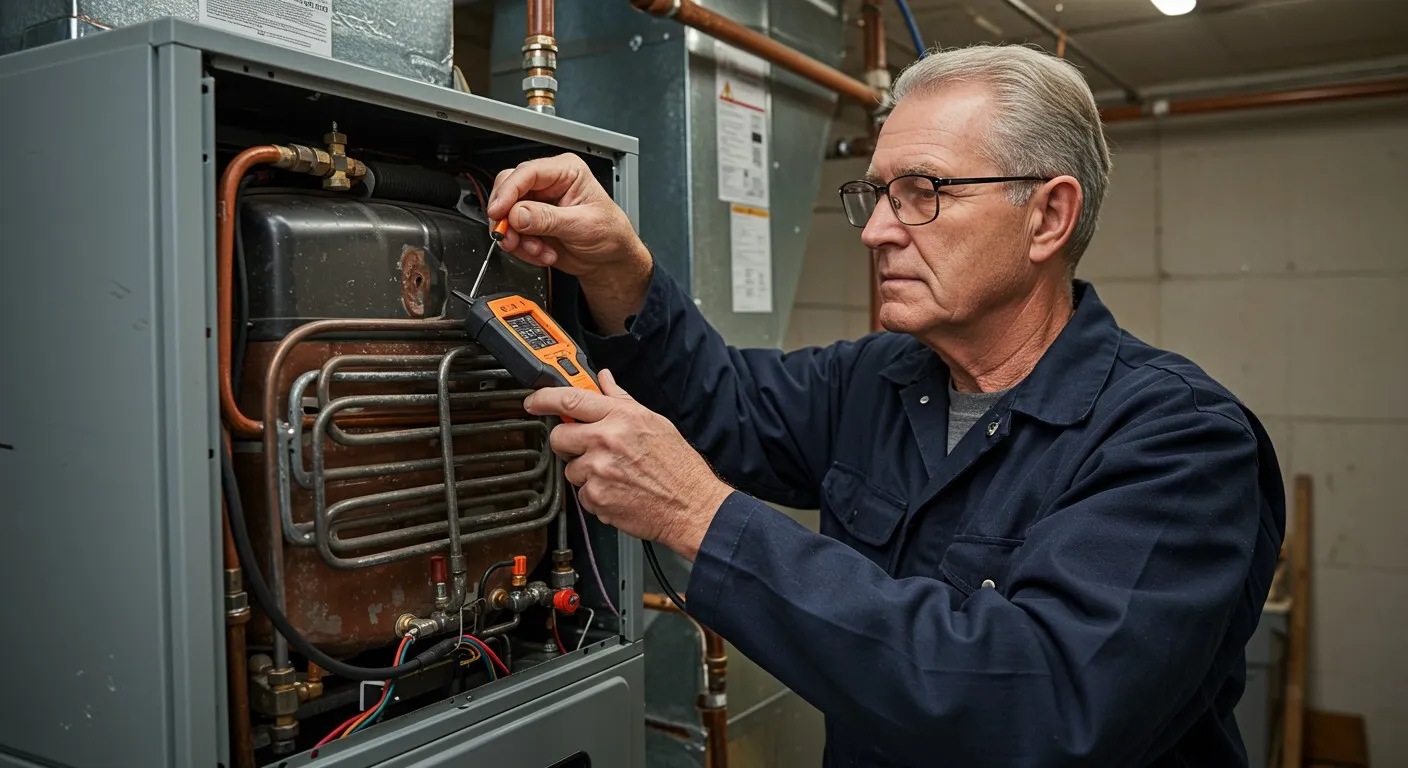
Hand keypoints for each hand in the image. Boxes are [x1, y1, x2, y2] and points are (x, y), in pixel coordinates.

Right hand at [487, 153, 653, 333]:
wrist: (610, 259)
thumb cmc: (610, 233)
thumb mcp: (582, 225)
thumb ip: (548, 219)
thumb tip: (517, 214)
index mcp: (566, 171)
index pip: (527, 172)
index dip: (508, 191)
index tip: (499, 212)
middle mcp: (548, 184)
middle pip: (508, 189)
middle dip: (507, 217)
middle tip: (511, 236)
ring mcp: (537, 204)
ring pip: (506, 214)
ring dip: (517, 238)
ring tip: (539, 250)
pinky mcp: (531, 223)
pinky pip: (511, 233)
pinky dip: (522, 248)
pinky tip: (542, 253)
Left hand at [524, 370, 733, 561]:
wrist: (690, 505)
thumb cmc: (678, 466)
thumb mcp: (653, 422)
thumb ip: (621, 400)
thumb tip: (604, 380)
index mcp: (622, 417)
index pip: (571, 399)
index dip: (545, 398)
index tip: (533, 401)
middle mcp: (607, 440)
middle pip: (559, 436)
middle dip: (567, 442)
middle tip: (585, 448)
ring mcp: (599, 470)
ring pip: (570, 468)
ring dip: (585, 472)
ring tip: (615, 474)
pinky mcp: (596, 497)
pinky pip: (581, 494)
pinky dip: (595, 494)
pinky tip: (618, 491)